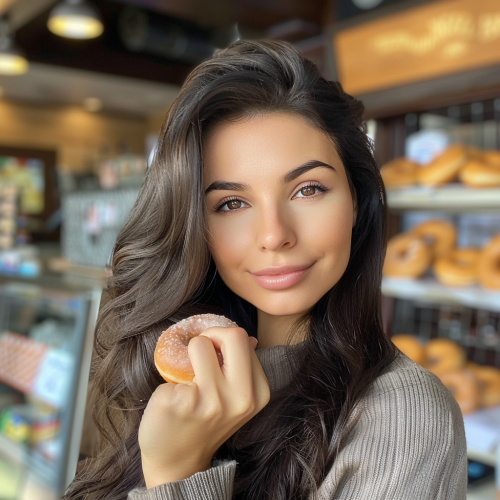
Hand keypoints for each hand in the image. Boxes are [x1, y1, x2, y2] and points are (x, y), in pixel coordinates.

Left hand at [139, 327, 268, 488]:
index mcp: (257, 393)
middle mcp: (238, 397)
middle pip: (233, 336)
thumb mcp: (236, 398)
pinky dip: (170, 380)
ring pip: (198, 344)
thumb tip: (250, 339)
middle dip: (211, 336)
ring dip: (188, 355)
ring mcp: (209, 400)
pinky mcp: (178, 402)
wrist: (178, 464)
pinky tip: (173, 400)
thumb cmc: (206, 423)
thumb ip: (243, 368)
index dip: (223, 339)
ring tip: (187, 378)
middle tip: (200, 352)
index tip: (214, 353)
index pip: (243, 339)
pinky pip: (172, 366)